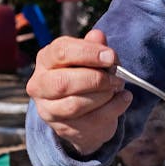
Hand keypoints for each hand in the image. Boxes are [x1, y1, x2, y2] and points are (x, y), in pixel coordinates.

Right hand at [26, 29, 131, 155]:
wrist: (85, 114)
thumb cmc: (86, 77)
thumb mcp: (91, 59)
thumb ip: (94, 47)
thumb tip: (98, 36)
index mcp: (46, 60)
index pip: (61, 52)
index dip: (89, 53)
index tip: (111, 57)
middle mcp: (40, 85)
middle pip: (63, 82)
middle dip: (96, 79)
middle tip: (117, 77)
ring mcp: (49, 110)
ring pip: (75, 105)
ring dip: (104, 94)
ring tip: (118, 87)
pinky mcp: (65, 129)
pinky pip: (92, 120)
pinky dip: (115, 108)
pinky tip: (124, 98)